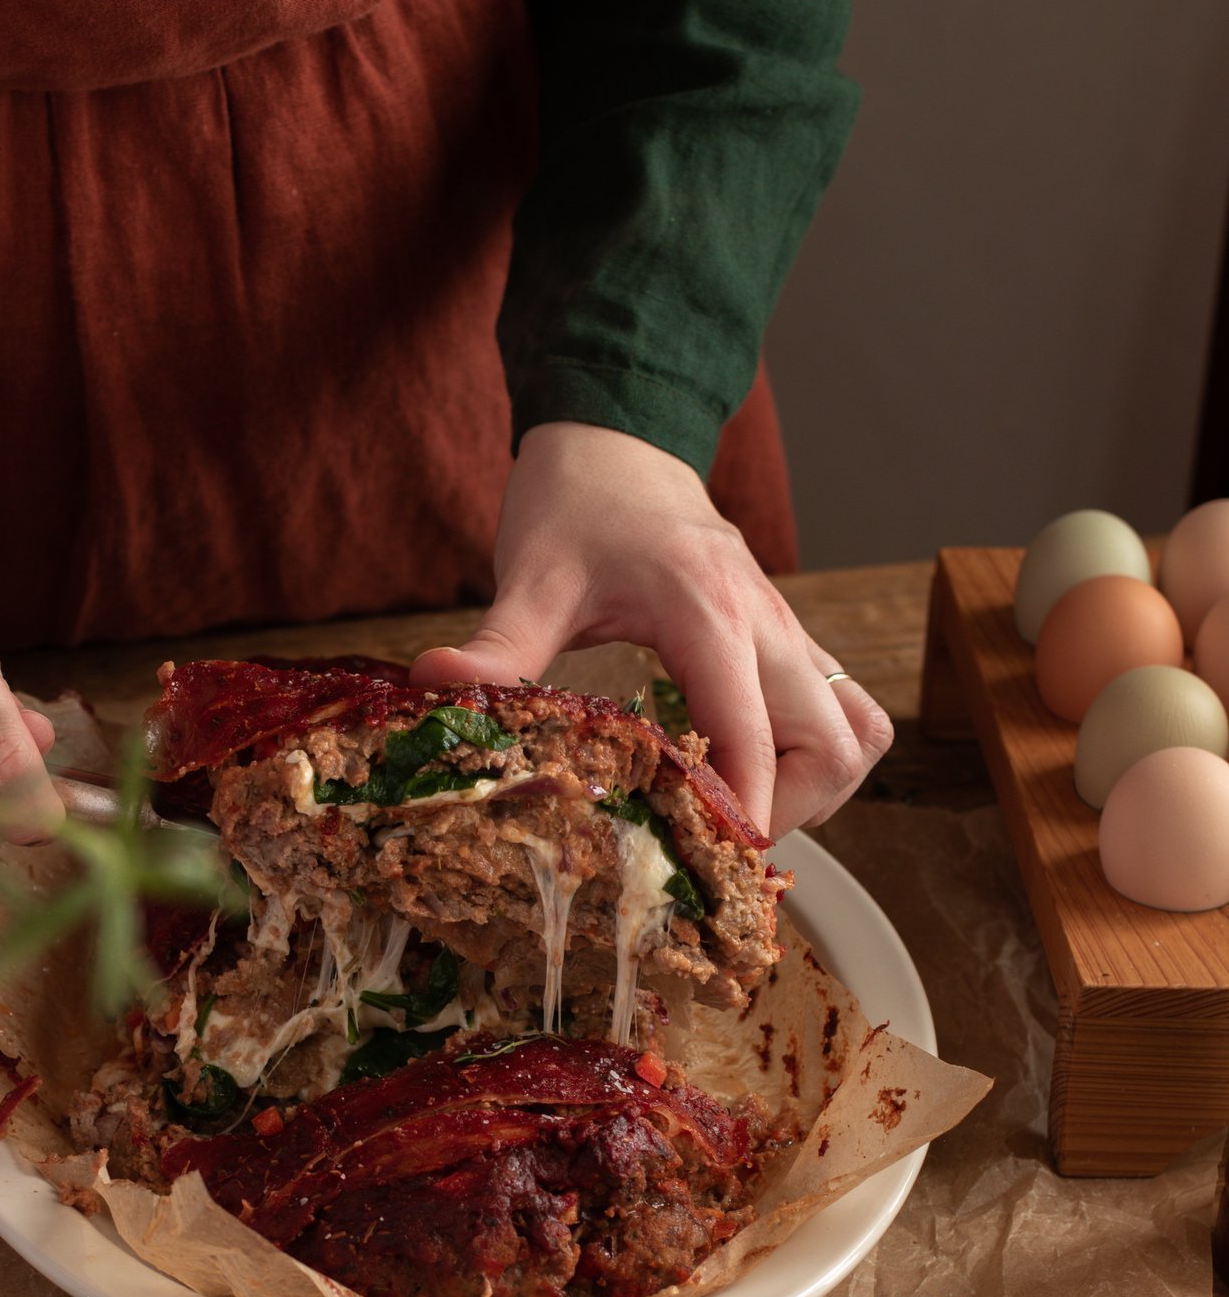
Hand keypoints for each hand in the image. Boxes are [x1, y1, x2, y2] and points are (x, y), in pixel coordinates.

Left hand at [409, 421, 892, 839]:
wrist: (621, 437)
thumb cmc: (576, 504)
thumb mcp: (529, 576)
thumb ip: (495, 644)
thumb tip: (436, 685)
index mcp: (707, 612)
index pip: (753, 733)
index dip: (741, 809)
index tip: (702, 859)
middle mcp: (767, 624)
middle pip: (837, 743)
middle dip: (788, 808)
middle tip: (713, 837)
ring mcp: (789, 630)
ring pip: (860, 729)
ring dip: (820, 784)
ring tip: (742, 808)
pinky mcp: (791, 638)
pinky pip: (845, 709)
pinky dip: (819, 754)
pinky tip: (752, 769)